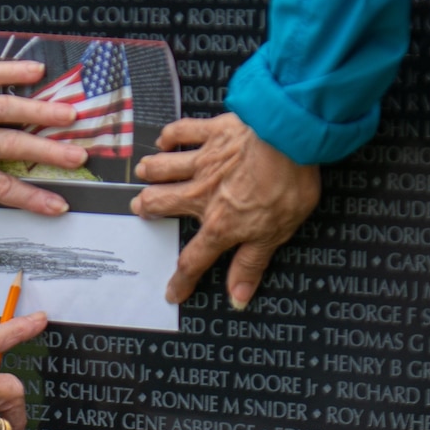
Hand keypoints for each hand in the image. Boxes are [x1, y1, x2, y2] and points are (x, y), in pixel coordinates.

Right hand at [131, 113, 319, 308]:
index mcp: (220, 223)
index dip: (181, 279)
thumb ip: (251, 264)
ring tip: (143, 173)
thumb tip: (237, 297)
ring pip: (163, 168)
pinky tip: (164, 140)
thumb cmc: (286, 185)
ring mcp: (204, 161)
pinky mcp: (212, 132)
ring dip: (150, 171)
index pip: (193, 259)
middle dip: (147, 207)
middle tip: (140, 208)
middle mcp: (202, 194)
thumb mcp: (275, 235)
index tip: (171, 291)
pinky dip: (169, 136)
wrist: (289, 139)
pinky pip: (182, 132)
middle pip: (162, 203)